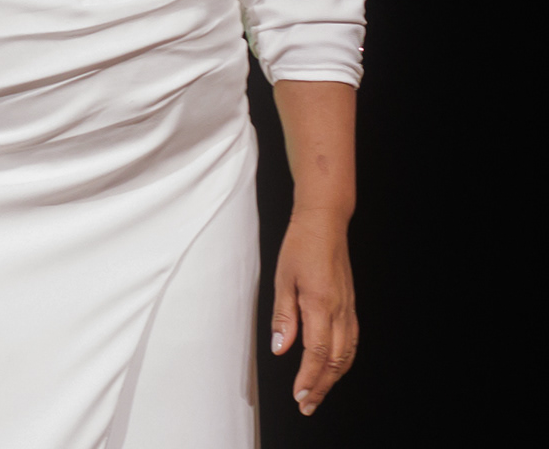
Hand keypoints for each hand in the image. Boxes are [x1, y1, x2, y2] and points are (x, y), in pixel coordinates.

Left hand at [270, 213, 356, 415]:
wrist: (325, 225)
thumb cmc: (300, 247)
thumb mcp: (282, 279)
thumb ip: (283, 317)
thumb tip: (280, 349)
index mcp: (321, 304)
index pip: (317, 352)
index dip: (309, 379)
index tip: (299, 397)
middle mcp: (340, 311)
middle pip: (335, 361)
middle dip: (321, 387)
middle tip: (307, 406)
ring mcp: (348, 310)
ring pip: (347, 355)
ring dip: (332, 378)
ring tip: (317, 394)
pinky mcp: (350, 307)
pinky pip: (351, 342)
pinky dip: (342, 362)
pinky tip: (332, 370)